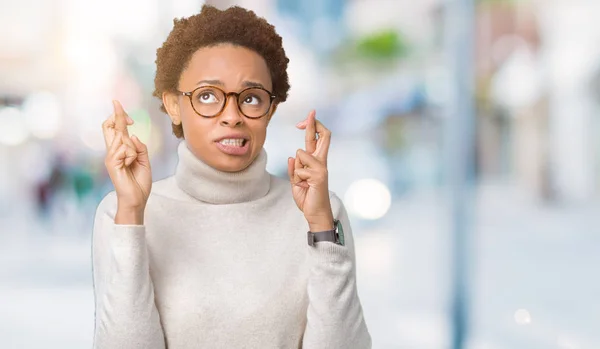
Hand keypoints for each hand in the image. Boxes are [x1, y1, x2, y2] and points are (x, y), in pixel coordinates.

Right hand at [102, 100, 151, 221]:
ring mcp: (110, 157)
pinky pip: (124, 149)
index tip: (126, 112)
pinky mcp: (111, 163)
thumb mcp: (144, 160)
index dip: (119, 117)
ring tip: (133, 161)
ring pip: (122, 138)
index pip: (115, 129)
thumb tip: (132, 135)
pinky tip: (130, 165)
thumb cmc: (139, 181)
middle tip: (117, 102)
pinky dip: (131, 155)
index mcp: (120, 150)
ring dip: (132, 147)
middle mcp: (112, 151)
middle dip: (116, 113)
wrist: (137, 199)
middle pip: (109, 126)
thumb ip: (140, 147)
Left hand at [287, 110, 333, 231]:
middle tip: (311, 112)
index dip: (313, 126)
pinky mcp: (319, 175)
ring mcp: (321, 167)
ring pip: (301, 153)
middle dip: (314, 123)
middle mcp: (321, 161)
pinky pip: (299, 169)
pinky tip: (304, 186)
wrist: (315, 212)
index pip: (318, 138)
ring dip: (296, 168)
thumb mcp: (296, 180)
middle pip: (323, 135)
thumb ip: (295, 167)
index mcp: (316, 161)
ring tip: (302, 182)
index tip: (308, 116)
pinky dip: (297, 178)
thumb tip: (292, 156)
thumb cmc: (307, 196)